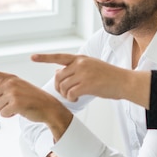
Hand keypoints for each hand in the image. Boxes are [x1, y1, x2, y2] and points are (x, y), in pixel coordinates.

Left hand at [0, 62, 72, 139]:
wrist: (49, 107)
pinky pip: (2, 114)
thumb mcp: (15, 91)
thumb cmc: (32, 99)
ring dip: (2, 111)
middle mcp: (10, 83)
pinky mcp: (16, 103)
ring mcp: (13, 92)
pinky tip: (17, 112)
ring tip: (14, 108)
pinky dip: (8, 116)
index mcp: (10, 78)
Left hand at [32, 53, 150, 107]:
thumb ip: (75, 69)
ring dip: (66, 95)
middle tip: (66, 93)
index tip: (32, 57)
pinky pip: (70, 94)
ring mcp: (84, 73)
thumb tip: (57, 72)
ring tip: (74, 96)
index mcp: (80, 58)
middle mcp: (80, 64)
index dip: (44, 58)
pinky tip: (77, 99)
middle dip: (59, 87)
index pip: (59, 57)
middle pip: (59, 77)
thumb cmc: (109, 77)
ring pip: (63, 86)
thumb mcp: (91, 67)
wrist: (124, 82)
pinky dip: (71, 99)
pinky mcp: (87, 84)